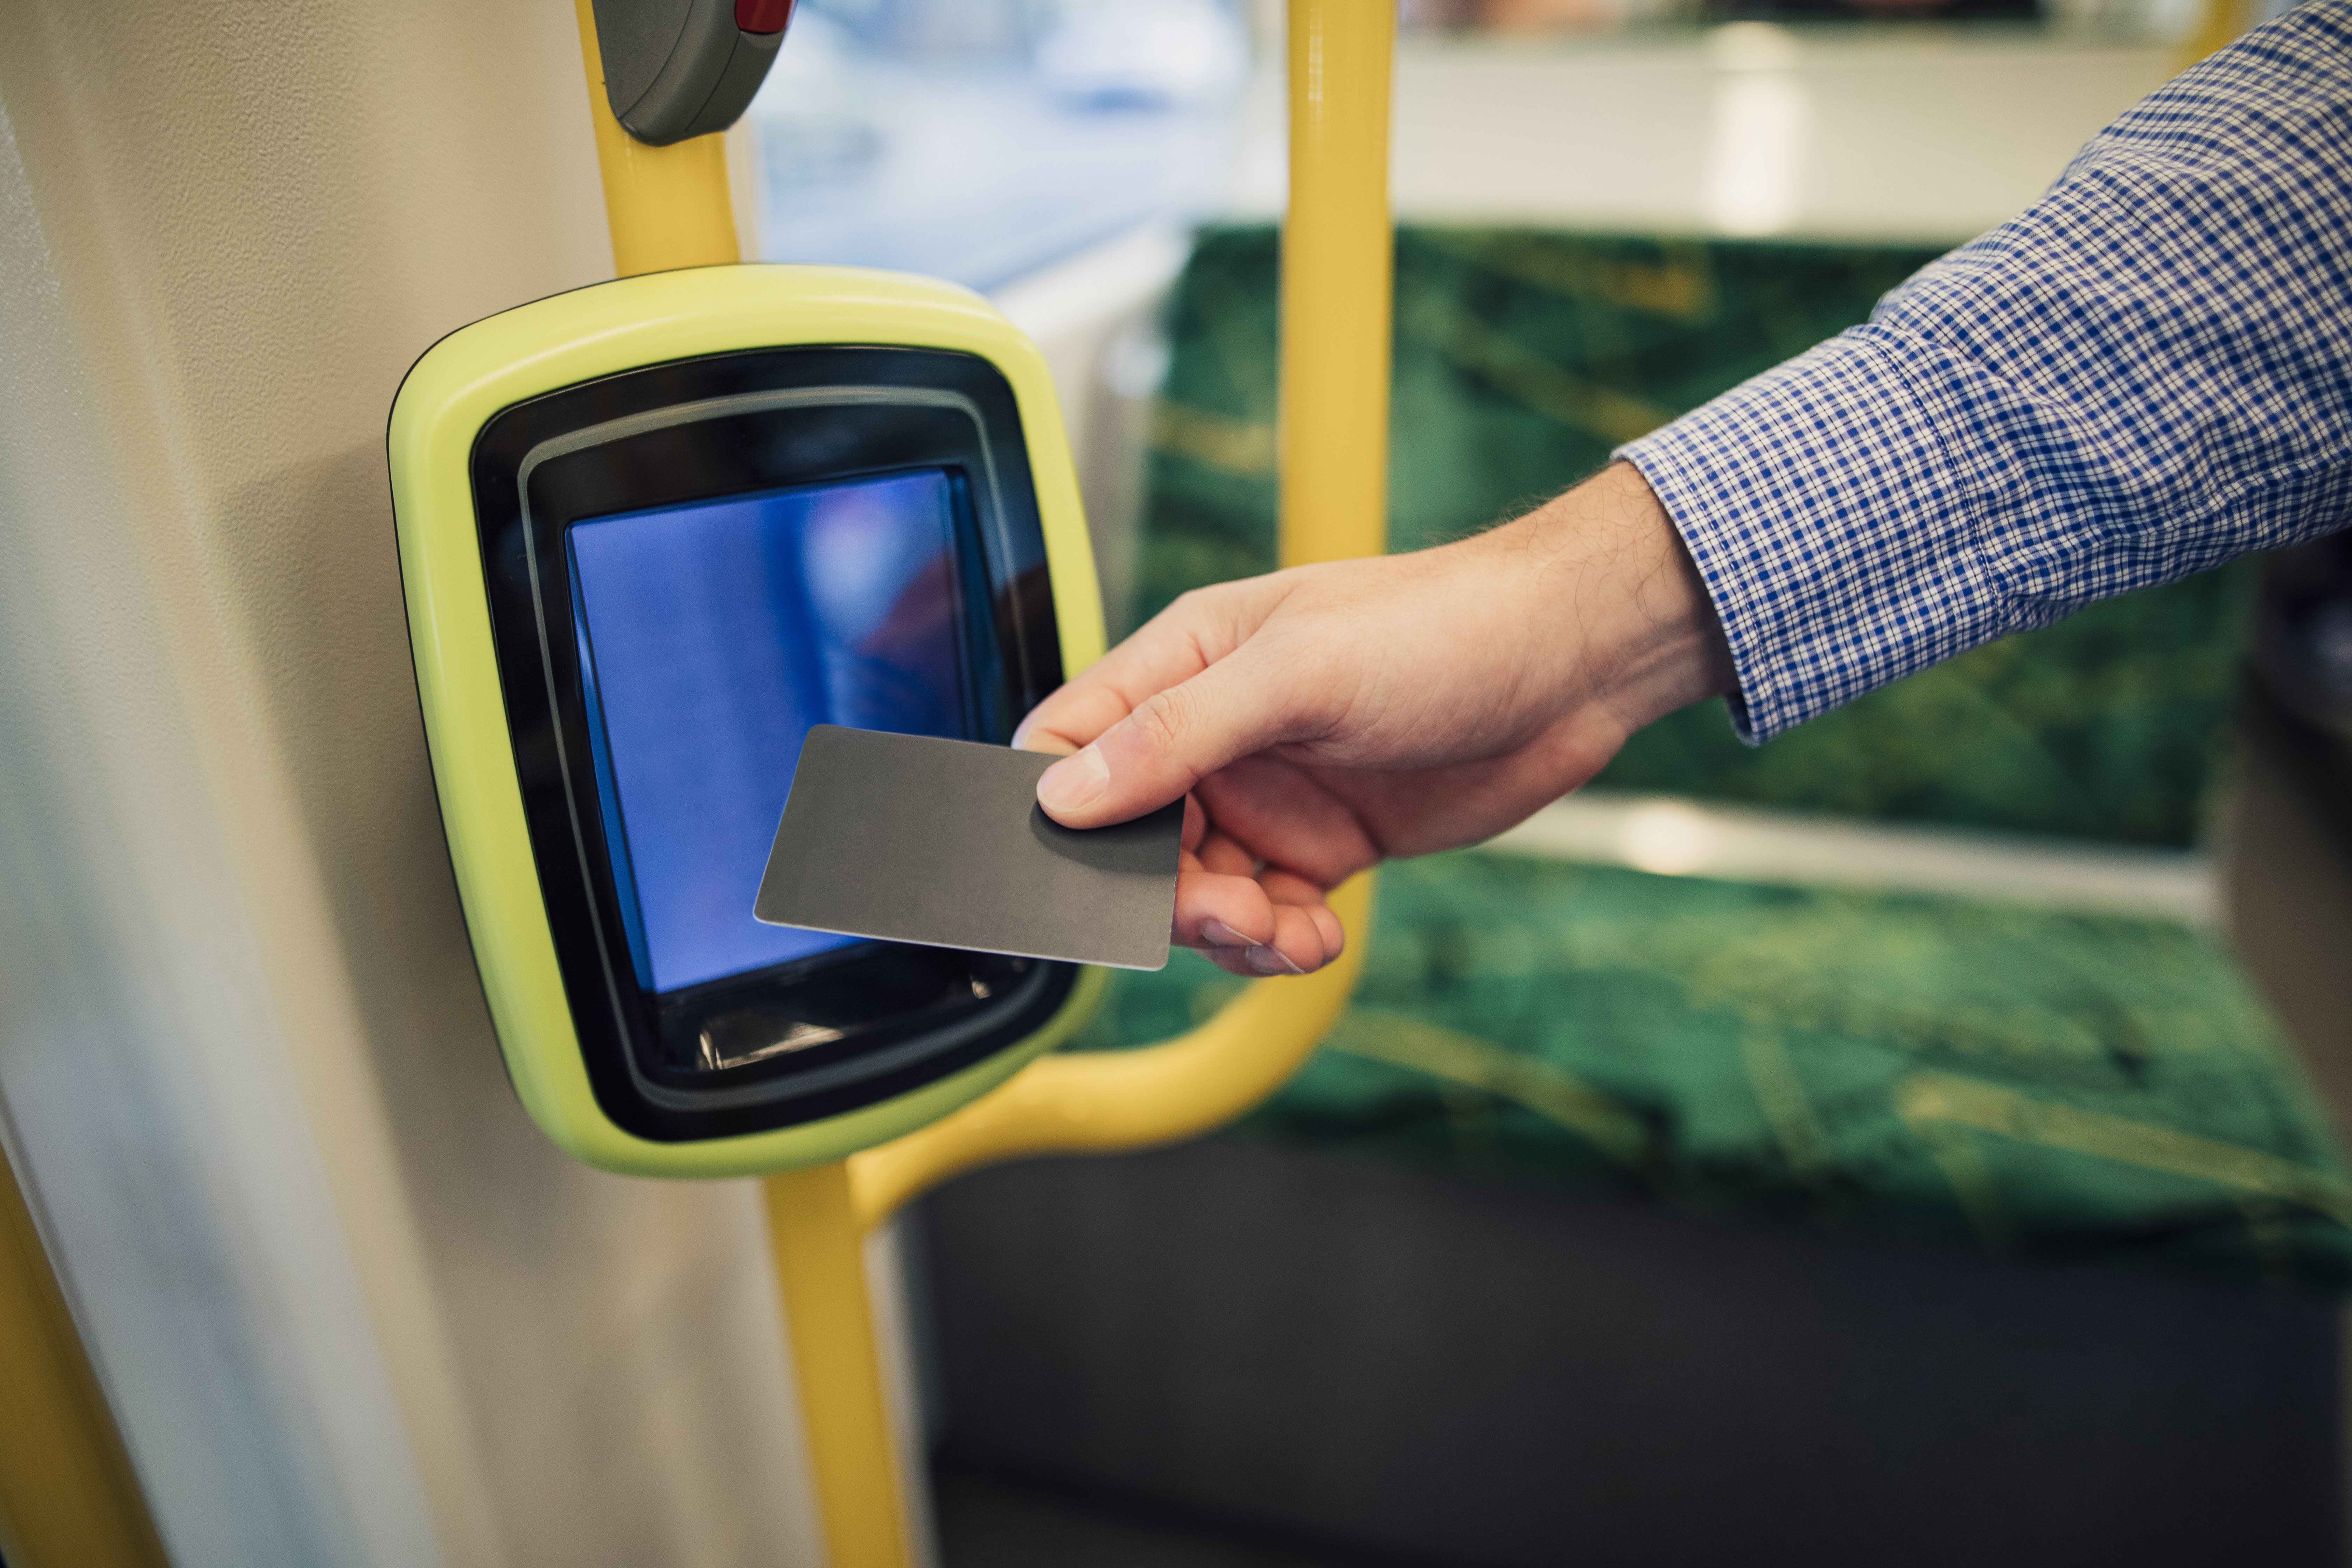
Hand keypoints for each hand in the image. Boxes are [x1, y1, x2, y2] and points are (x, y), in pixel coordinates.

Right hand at [1012, 462, 1733, 975]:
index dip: (1058, 811)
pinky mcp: (1321, 846)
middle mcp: (1214, 733)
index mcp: (1184, 663)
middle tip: (1227, 913)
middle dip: (1165, 894)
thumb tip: (1063, 796)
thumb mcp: (1299, 675)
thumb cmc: (1442, 629)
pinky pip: (1265, 915)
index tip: (1087, 872)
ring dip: (1227, 932)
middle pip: (1129, 840)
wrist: (1571, 663)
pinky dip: (1279, 943)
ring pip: (1196, 890)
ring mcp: (1268, 794)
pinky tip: (1318, 940)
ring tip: (1282, 934)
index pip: (1069, 742)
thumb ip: (1174, 735)